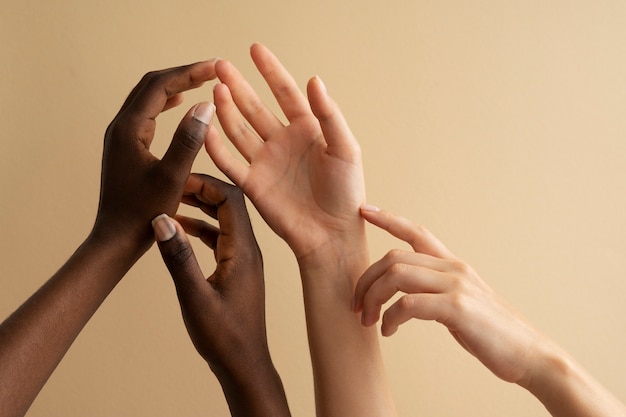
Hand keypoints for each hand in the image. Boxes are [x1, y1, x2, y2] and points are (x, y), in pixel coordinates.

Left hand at [93, 61, 217, 254]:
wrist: (117, 238)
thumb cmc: (145, 213)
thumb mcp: (173, 177)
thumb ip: (189, 139)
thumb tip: (205, 104)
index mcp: (130, 129)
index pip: (161, 86)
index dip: (190, 72)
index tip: (216, 66)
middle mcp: (120, 127)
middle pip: (151, 85)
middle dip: (182, 73)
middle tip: (211, 69)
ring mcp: (121, 136)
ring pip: (147, 97)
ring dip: (174, 85)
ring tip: (200, 80)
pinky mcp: (126, 147)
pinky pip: (146, 113)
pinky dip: (165, 102)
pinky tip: (179, 104)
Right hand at [152, 175, 290, 416]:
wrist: (244, 364)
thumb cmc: (224, 336)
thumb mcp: (195, 296)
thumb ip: (178, 257)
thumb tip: (161, 218)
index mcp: (244, 250)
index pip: (231, 199)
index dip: (205, 183)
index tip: (177, 180)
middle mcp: (249, 249)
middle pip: (230, 204)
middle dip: (201, 190)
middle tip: (172, 187)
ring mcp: (244, 259)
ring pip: (225, 221)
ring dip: (201, 209)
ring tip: (172, 203)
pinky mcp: (238, 270)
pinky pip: (221, 238)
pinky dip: (202, 230)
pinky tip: (181, 231)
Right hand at [205, 43, 365, 259]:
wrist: (333, 234)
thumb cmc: (347, 193)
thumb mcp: (345, 149)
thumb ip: (329, 115)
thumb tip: (314, 79)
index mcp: (308, 130)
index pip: (285, 93)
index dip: (270, 71)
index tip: (255, 49)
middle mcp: (283, 142)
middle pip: (254, 107)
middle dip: (237, 85)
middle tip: (219, 65)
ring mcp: (266, 162)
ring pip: (239, 130)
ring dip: (226, 110)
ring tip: (214, 90)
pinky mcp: (253, 184)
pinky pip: (230, 162)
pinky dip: (216, 147)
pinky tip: (206, 129)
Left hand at [353, 206, 544, 384]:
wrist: (531, 356)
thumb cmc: (493, 334)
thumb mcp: (462, 304)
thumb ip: (438, 291)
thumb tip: (409, 297)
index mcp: (454, 266)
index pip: (416, 232)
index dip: (388, 219)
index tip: (364, 210)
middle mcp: (454, 269)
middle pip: (394, 257)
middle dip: (366, 279)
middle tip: (356, 304)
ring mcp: (456, 286)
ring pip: (396, 275)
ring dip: (373, 297)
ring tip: (368, 320)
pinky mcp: (457, 307)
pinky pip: (408, 304)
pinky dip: (391, 318)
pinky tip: (389, 331)